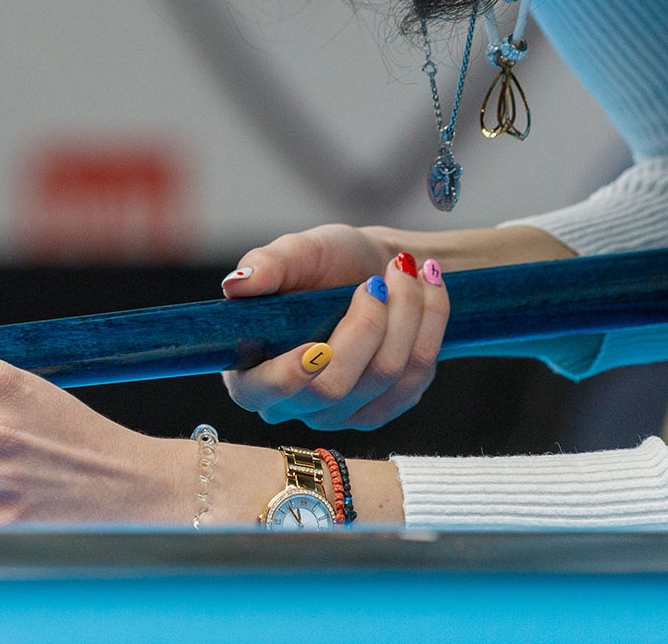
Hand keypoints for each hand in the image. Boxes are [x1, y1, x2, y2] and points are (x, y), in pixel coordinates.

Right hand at [218, 222, 573, 430]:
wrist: (377, 269)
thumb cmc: (325, 263)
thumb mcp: (295, 252)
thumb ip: (266, 265)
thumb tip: (237, 283)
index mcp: (252, 372)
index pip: (265, 392)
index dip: (290, 376)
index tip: (317, 346)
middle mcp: (294, 404)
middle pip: (335, 387)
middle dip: (369, 325)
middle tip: (383, 277)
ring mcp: (341, 414)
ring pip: (383, 377)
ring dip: (408, 314)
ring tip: (408, 269)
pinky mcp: (384, 409)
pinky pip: (416, 377)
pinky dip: (430, 325)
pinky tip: (430, 289)